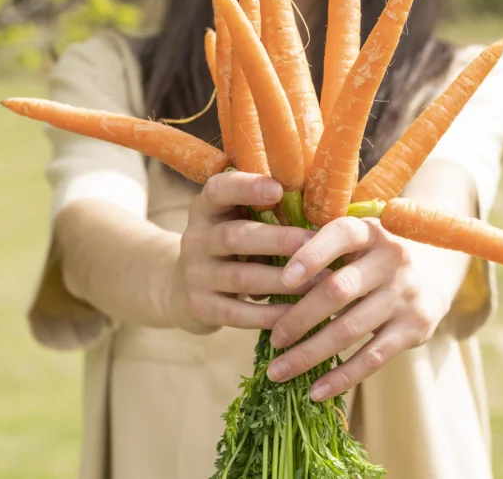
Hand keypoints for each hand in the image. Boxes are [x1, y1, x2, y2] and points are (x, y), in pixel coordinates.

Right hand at [165, 171, 318, 334]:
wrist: (181, 288)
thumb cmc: (228, 246)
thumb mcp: (233, 220)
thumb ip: (264, 210)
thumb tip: (320, 200)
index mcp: (206, 209)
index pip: (218, 190)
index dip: (245, 187)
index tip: (278, 189)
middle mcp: (196, 238)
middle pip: (235, 236)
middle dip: (279, 240)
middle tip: (317, 242)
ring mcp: (196, 275)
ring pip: (241, 278)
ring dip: (284, 281)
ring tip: (321, 282)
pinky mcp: (201, 307)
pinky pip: (239, 313)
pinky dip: (270, 314)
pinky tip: (297, 314)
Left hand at [262, 216, 448, 400]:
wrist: (434, 271)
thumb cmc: (371, 256)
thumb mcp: (354, 242)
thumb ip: (316, 250)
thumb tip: (254, 278)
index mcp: (370, 230)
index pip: (340, 235)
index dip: (311, 255)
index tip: (283, 279)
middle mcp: (392, 259)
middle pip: (338, 290)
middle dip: (299, 318)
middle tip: (273, 340)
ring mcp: (405, 294)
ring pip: (350, 329)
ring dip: (310, 354)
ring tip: (278, 371)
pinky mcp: (415, 327)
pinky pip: (373, 358)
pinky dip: (341, 377)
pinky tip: (315, 391)